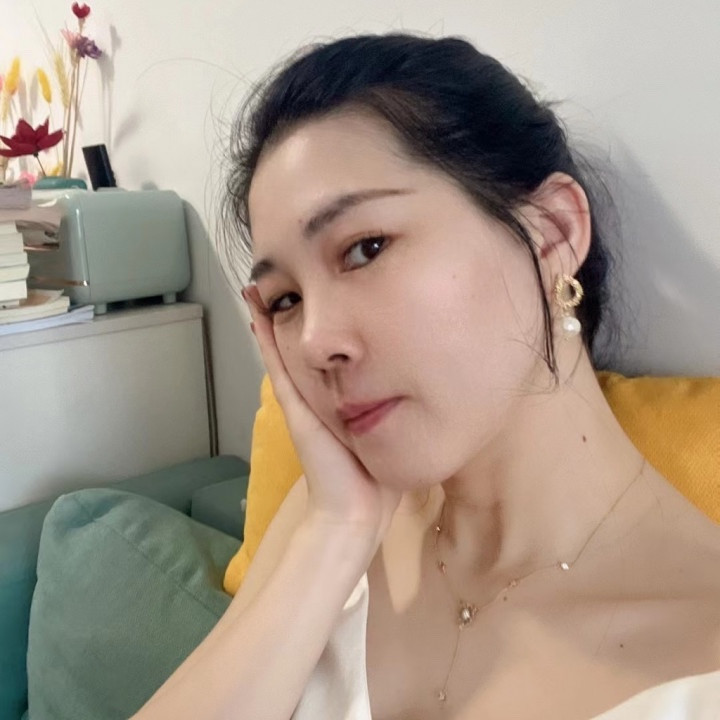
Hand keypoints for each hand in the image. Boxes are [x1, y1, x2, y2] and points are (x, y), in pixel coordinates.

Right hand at [242, 285, 400, 552]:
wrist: (355, 509)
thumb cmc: (376, 476)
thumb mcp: (388, 430)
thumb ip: (396, 409)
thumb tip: (420, 386)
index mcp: (336, 398)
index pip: (328, 354)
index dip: (320, 323)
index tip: (318, 290)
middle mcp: (314, 394)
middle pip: (298, 344)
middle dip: (291, 312)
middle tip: (281, 276)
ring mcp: (300, 399)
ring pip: (281, 348)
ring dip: (271, 317)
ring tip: (259, 284)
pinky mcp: (294, 407)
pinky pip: (276, 364)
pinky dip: (265, 338)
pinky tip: (257, 312)